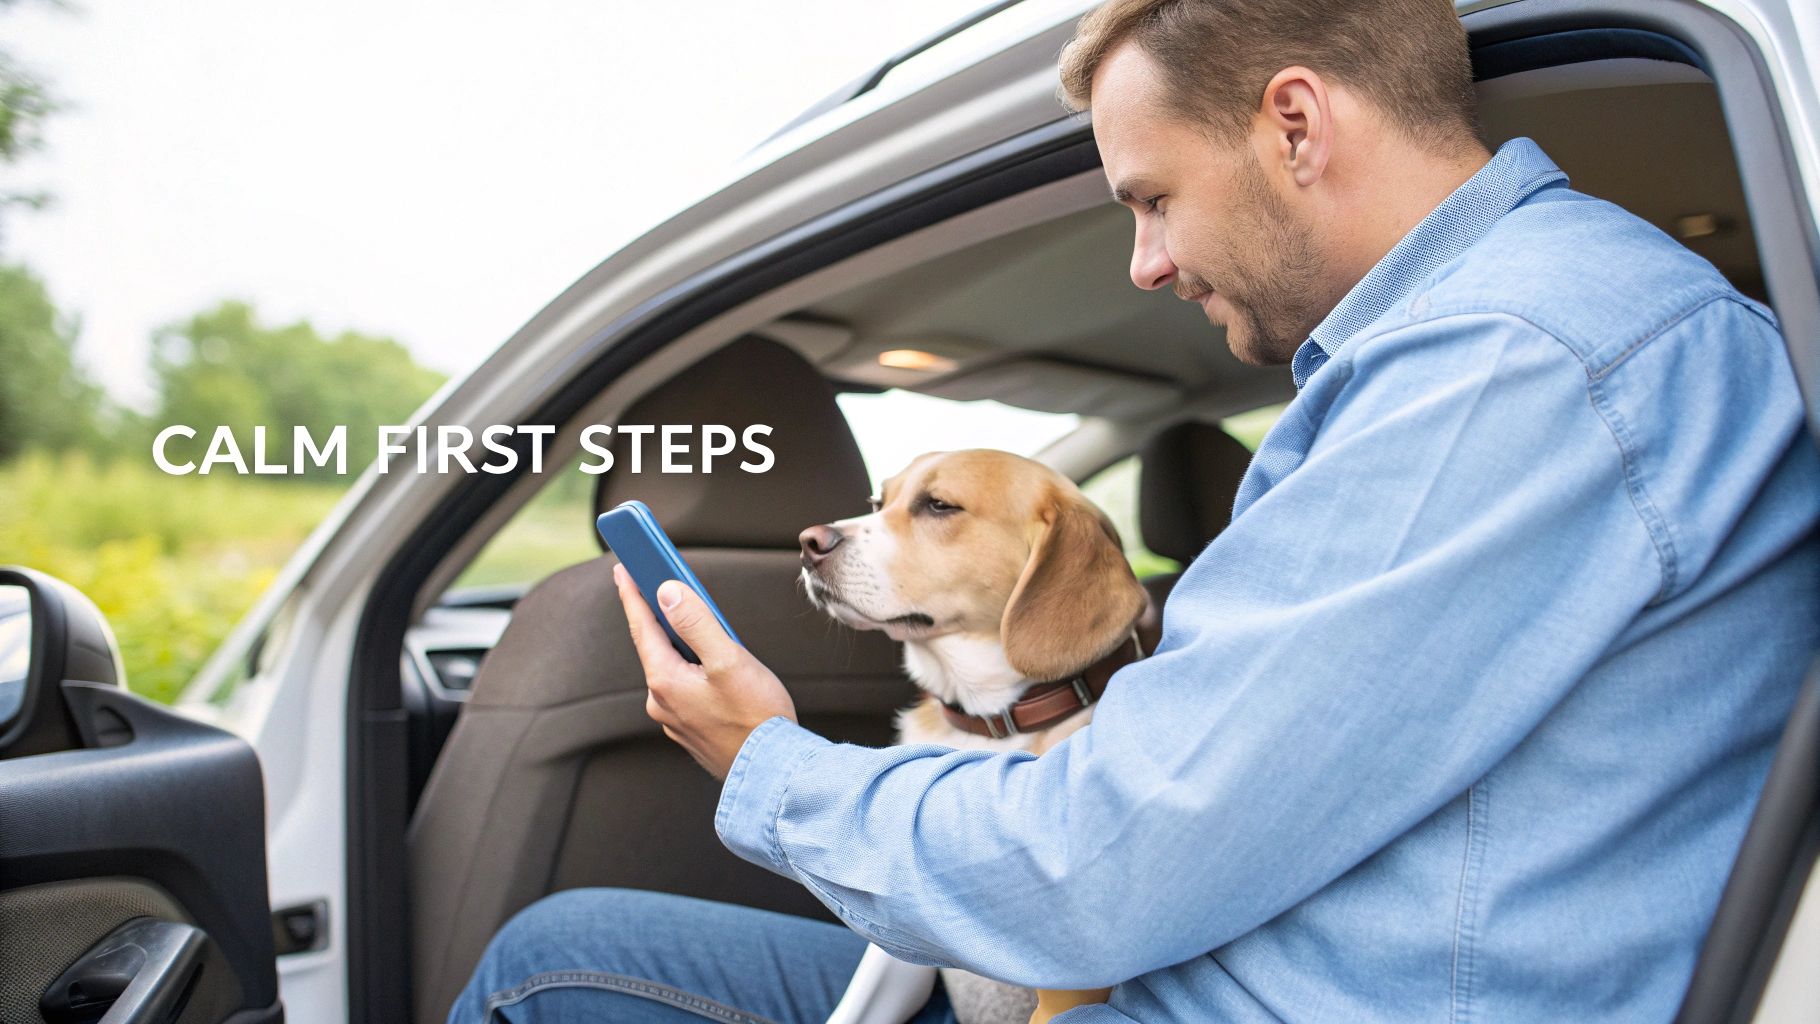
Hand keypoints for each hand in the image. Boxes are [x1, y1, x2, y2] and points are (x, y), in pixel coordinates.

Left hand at [612, 562, 797, 779]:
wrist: (774, 773)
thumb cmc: (758, 719)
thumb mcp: (729, 660)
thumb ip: (696, 623)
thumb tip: (668, 593)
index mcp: (666, 682)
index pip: (642, 627)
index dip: (632, 594)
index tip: (623, 568)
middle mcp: (663, 703)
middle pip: (655, 646)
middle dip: (657, 615)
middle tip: (653, 583)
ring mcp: (676, 719)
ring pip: (672, 668)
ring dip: (679, 643)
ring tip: (692, 620)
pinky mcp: (692, 729)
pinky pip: (684, 687)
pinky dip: (691, 667)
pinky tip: (711, 663)